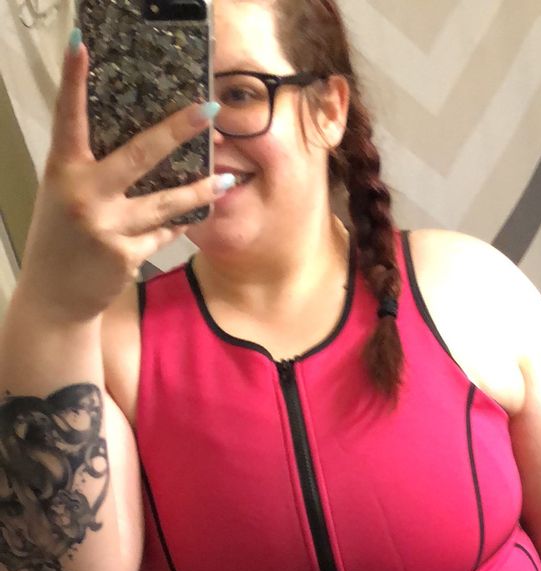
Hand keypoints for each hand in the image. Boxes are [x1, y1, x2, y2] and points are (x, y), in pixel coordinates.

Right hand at [16, 36, 222, 324]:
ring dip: (199, 190)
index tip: (80, 46)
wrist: (56, 296)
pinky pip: (162, 233)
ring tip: (225, 179)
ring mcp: (108, 227)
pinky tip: (190, 217)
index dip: (73, 81)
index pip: (68, 117)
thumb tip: (140, 143)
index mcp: (64, 170)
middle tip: (207, 110)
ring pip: (165, 202)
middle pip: (140, 155)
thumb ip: (90, 167)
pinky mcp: (126, 255)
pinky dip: (176, 224)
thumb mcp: (64, 192)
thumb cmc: (62, 236)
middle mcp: (85, 195)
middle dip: (177, 131)